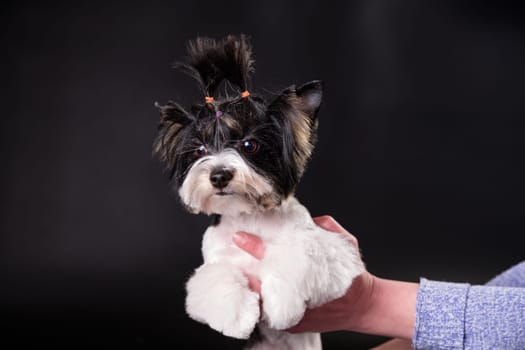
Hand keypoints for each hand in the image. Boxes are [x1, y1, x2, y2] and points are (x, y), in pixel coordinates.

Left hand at [232, 215, 418, 339]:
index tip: (240, 238)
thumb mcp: (347, 244)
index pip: (277, 257)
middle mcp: (300, 293)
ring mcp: (295, 312)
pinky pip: (270, 316)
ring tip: (233, 280)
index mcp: (308, 270)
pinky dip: (260, 306)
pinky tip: (250, 297)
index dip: (256, 246)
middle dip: (245, 273)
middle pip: (263, 285)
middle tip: (227, 263)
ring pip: (264, 303)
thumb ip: (329, 228)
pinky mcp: (294, 324)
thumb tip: (313, 220)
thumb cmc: (353, 276)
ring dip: (250, 291)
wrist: (363, 306)